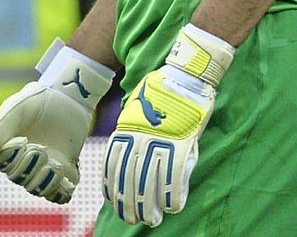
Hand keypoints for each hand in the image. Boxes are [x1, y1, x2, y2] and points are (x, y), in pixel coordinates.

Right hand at [0, 41, 113, 203]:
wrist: (68, 99)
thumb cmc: (39, 100)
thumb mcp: (18, 107)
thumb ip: (1, 126)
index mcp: (6, 145)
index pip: (2, 164)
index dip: (10, 157)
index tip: (23, 140)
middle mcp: (22, 161)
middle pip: (18, 178)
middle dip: (28, 166)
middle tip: (41, 148)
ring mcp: (42, 169)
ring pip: (36, 189)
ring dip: (44, 181)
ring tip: (55, 164)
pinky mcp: (63, 175)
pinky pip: (59, 195)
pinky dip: (61, 191)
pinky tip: (65, 177)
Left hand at [104, 25, 233, 225]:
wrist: (183, 77)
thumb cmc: (159, 95)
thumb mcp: (134, 112)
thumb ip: (130, 135)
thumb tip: (122, 158)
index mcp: (126, 130)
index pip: (114, 165)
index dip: (113, 187)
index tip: (113, 204)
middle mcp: (140, 138)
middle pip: (130, 178)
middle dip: (130, 203)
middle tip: (132, 219)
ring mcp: (162, 142)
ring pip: (151, 181)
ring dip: (149, 204)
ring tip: (150, 219)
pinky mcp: (183, 144)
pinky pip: (176, 175)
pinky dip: (173, 193)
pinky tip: (172, 207)